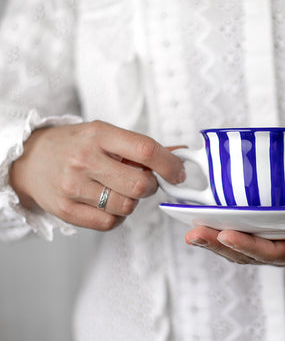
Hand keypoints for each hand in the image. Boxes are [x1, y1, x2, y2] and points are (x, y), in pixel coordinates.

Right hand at [9, 120, 184, 230]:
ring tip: (119, 190)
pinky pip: (109, 223)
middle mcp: (85, 159)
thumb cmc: (76, 146)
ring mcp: (73, 186)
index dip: (170, 165)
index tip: (178, 173)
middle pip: (140, 185)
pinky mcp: (66, 210)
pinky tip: (108, 204)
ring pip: (127, 206)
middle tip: (144, 181)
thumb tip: (180, 154)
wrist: (30, 160)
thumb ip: (142, 147)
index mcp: (99, 135)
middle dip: (151, 186)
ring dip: (132, 201)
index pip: (146, 150)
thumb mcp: (106, 135)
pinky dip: (116, 217)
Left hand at [184, 215, 284, 267]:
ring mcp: (275, 247)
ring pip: (240, 249)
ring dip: (215, 241)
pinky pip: (245, 238)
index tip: (225, 233)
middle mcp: (282, 253)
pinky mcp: (272, 237)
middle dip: (218, 244)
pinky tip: (209, 223)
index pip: (268, 252)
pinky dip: (224, 232)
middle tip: (194, 233)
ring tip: (192, 230)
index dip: (246, 244)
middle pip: (245, 253)